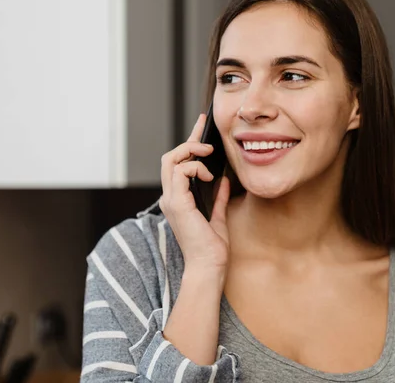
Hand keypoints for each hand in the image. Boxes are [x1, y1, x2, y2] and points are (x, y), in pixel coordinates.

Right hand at [159, 113, 230, 270]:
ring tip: (208, 153)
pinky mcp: (177, 203)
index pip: (178, 166)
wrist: (209, 266)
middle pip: (170, 158)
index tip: (202, 127)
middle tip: (205, 129)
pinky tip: (208, 174)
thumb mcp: (218, 216)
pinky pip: (180, 172)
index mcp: (178, 200)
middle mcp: (170, 198)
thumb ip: (218, 197)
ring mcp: (171, 200)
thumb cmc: (212, 248)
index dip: (190, 143)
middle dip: (188, 140)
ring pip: (170, 160)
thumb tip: (224, 181)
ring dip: (190, 151)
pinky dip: (194, 167)